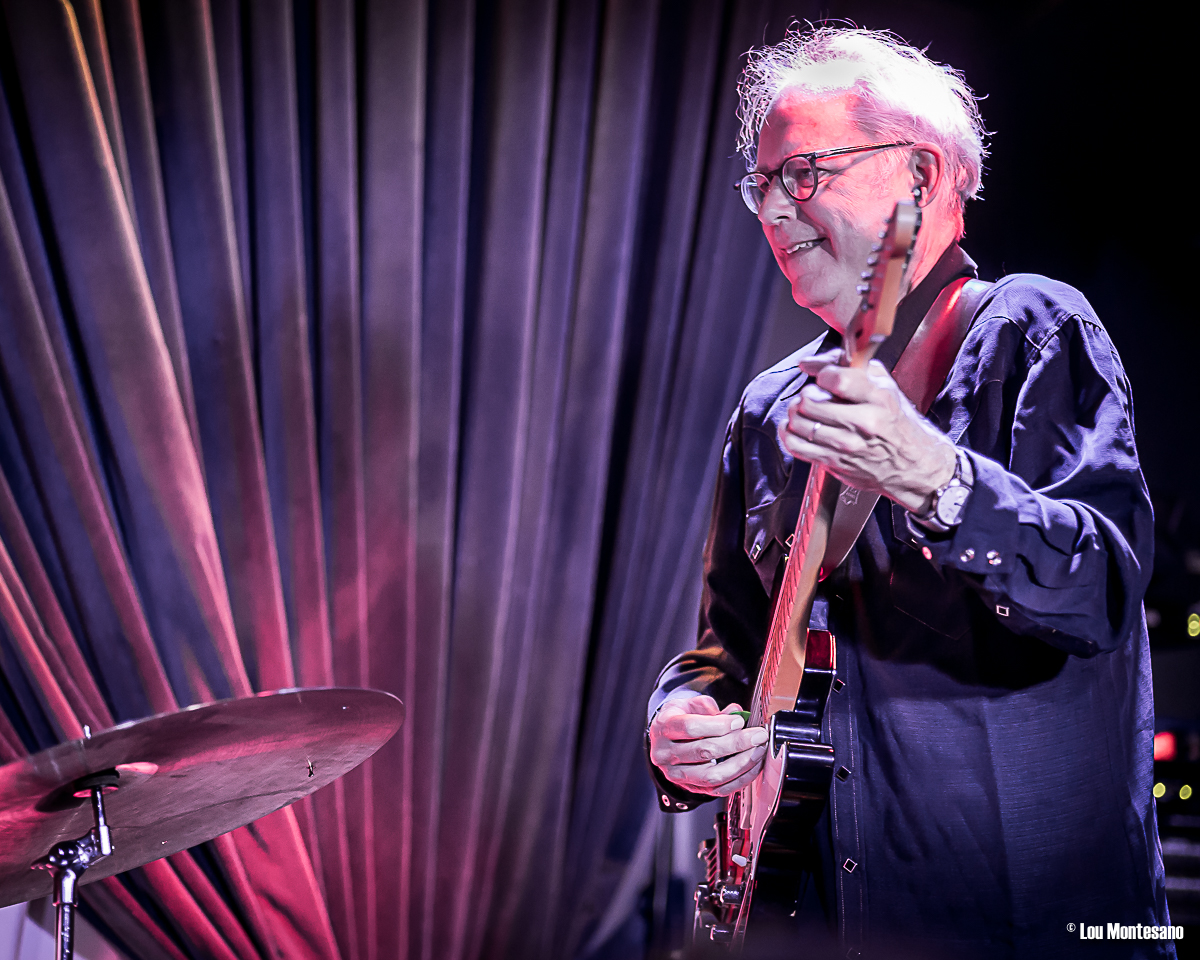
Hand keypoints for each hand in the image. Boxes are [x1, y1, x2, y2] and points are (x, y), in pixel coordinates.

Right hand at [648, 696, 768, 796]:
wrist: (665, 740)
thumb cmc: (680, 718)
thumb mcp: (691, 705)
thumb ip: (712, 708)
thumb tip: (736, 712)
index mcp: (664, 727)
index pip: (690, 727)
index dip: (718, 725)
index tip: (739, 721)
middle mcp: (666, 754)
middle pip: (703, 751)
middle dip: (736, 743)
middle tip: (757, 735)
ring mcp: (676, 774)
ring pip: (712, 775)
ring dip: (741, 763)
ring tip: (758, 751)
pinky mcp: (691, 788)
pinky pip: (718, 789)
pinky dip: (739, 779)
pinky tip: (752, 766)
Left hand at [780, 350, 955, 512]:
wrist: (915, 466)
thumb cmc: (898, 425)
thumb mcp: (885, 388)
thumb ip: (851, 369)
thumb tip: (811, 363)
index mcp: (879, 398)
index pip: (837, 379)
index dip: (823, 375)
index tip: (824, 378)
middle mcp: (864, 422)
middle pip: (810, 401)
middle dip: (806, 394)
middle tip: (812, 395)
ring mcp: (847, 445)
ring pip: (800, 423)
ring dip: (795, 413)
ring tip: (803, 411)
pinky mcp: (835, 463)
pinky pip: (797, 446)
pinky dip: (788, 433)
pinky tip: (794, 427)